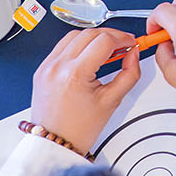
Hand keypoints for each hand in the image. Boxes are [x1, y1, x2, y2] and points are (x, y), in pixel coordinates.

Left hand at [30, 28, 141, 152]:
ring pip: (75, 35)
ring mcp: (47, 66)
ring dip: (93, 37)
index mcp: (74, 74)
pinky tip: (88, 55)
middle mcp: (57, 66)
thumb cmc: (78, 129)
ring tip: (106, 50)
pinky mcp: (42, 68)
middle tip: (123, 45)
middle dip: (111, 35)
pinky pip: (62, 46)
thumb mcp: (112, 101)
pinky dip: (78, 45)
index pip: (104, 41)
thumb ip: (129, 74)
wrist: (54, 143)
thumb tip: (133, 54)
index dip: (122, 39)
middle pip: (90, 33)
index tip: (130, 43)